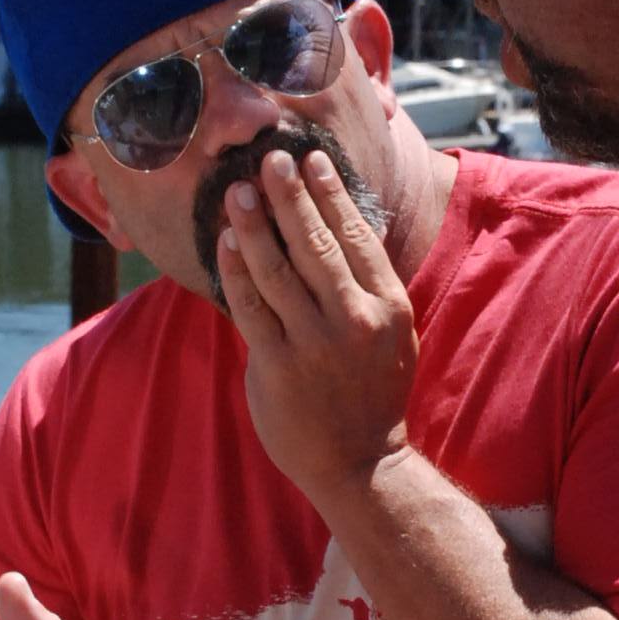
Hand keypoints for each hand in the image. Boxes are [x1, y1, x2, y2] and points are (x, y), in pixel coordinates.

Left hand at [216, 147, 418, 506]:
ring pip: (277, 269)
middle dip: (289, 195)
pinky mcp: (277, 364)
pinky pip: (250, 305)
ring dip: (254, 223)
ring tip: (238, 190)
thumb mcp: (392, 333)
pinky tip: (226, 241)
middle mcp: (354, 319)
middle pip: (315, 243)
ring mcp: (314, 343)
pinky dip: (236, 269)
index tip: (311, 160)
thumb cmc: (373, 390)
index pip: (355, 235)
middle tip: (268, 159)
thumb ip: (366, 284)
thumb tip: (335, 224)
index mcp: (387, 306)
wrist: (360, 461)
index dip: (331, 193)